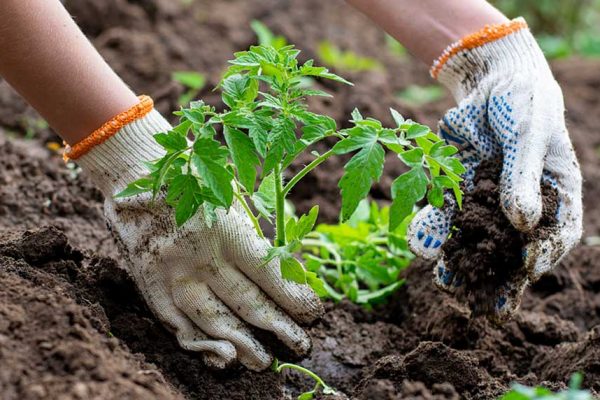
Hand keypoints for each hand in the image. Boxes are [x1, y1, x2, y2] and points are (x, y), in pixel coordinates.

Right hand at [77, 108, 322, 370]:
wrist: (135, 171)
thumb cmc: (196, 181)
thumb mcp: (233, 198)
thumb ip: (254, 236)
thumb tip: (286, 273)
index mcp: (226, 229)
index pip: (269, 275)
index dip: (294, 298)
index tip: (312, 313)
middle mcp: (200, 255)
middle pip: (246, 302)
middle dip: (278, 328)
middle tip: (301, 345)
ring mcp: (172, 273)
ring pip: (212, 320)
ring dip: (242, 344)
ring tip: (263, 361)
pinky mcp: (150, 283)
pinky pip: (176, 323)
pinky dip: (199, 344)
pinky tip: (220, 356)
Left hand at [408, 19, 581, 319]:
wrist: (488, 81)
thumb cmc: (521, 103)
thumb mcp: (526, 136)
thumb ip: (522, 178)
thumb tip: (523, 224)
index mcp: (556, 193)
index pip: (556, 234)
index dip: (543, 254)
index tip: (526, 265)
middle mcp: (523, 205)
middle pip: (514, 248)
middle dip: (498, 276)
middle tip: (484, 305)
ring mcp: (490, 200)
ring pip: (478, 239)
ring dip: (464, 262)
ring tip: (448, 284)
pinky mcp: (461, 190)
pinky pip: (450, 217)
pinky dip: (438, 232)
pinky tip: (425, 247)